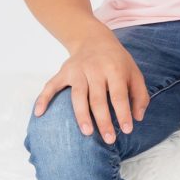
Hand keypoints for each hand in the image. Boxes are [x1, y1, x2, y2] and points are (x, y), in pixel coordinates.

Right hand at [32, 31, 148, 144]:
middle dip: (103, 121)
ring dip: (81, 115)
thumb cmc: (117, 62)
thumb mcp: (134, 73)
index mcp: (115, 70)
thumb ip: (140, 95)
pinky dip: (44, 98)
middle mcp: (95, 69)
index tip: (127, 130)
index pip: (119, 95)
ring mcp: (77, 70)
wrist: (94, 39)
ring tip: (86, 132)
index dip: (123, 113)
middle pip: (98, 99)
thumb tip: (138, 118)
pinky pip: (51, 86)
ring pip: (78, 95)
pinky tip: (39, 114)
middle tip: (109, 140)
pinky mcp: (63, 72)